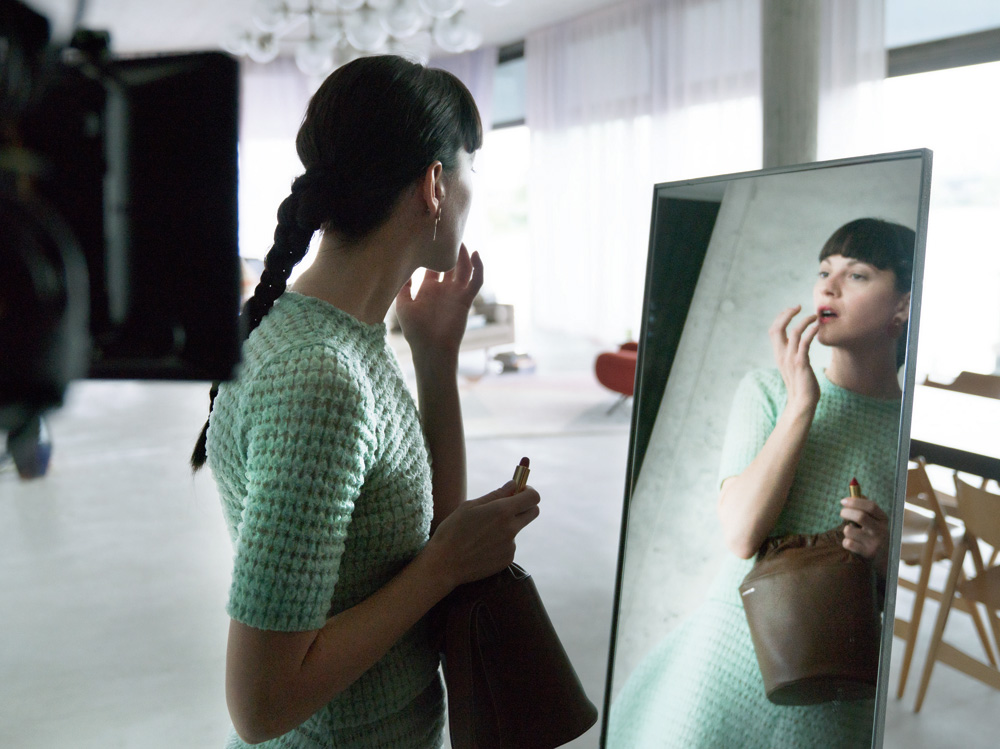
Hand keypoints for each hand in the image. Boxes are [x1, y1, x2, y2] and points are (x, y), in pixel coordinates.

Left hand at [395, 244, 483, 357]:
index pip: (433, 266)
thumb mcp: (403, 304)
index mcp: (428, 289)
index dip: (433, 253)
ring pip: (464, 268)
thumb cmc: (415, 330)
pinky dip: (479, 267)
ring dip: (465, 254)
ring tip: (461, 239)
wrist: (430, 348)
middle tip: (449, 232)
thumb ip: (403, 286)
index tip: (429, 237)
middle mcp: (444, 289)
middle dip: (451, 250)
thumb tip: (401, 268)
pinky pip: (476, 280)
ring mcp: (456, 293)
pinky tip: (475, 253)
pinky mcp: (466, 299)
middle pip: (451, 264)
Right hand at [423, 480, 539, 588]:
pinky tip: (482, 546)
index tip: (520, 491)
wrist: (445, 564)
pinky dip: (500, 542)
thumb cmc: (453, 531)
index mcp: (502, 511)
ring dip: (508, 525)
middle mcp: (511, 528)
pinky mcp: (508, 559)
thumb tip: (513, 485)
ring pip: (517, 529)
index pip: (533, 497)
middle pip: (534, 512)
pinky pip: (509, 545)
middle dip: (526, 505)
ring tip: (482, 532)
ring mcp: (511, 545)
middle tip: (509, 506)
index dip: (529, 491)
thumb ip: (496, 495)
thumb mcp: (470, 506)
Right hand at [769, 305, 819, 412]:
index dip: (781, 317)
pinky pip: (804, 342)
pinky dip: (811, 331)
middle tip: (798, 306)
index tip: (792, 310)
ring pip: (793, 332)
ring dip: (804, 321)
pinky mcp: (801, 363)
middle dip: (787, 314)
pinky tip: (818, 326)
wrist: (802, 402)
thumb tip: (800, 345)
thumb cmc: (801, 385)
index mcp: (778, 354)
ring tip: (814, 316)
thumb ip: (794, 354)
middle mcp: (781, 355)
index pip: (773, 330)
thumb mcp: (794, 367)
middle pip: (777, 328)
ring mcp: (790, 359)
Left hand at [841, 495, 888, 576]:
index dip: (855, 501)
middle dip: (846, 512)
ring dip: (846, 529)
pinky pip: (847, 543)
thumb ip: (866, 507)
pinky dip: (846, 541)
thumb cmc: (875, 535)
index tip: (843, 501)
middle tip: (842, 513)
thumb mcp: (875, 520)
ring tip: (851, 532)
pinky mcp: (867, 554)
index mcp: (884, 519)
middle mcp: (881, 531)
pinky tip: (853, 543)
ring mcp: (875, 543)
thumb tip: (855, 490)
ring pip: (849, 530)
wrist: (884, 560)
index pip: (871, 506)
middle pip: (860, 516)